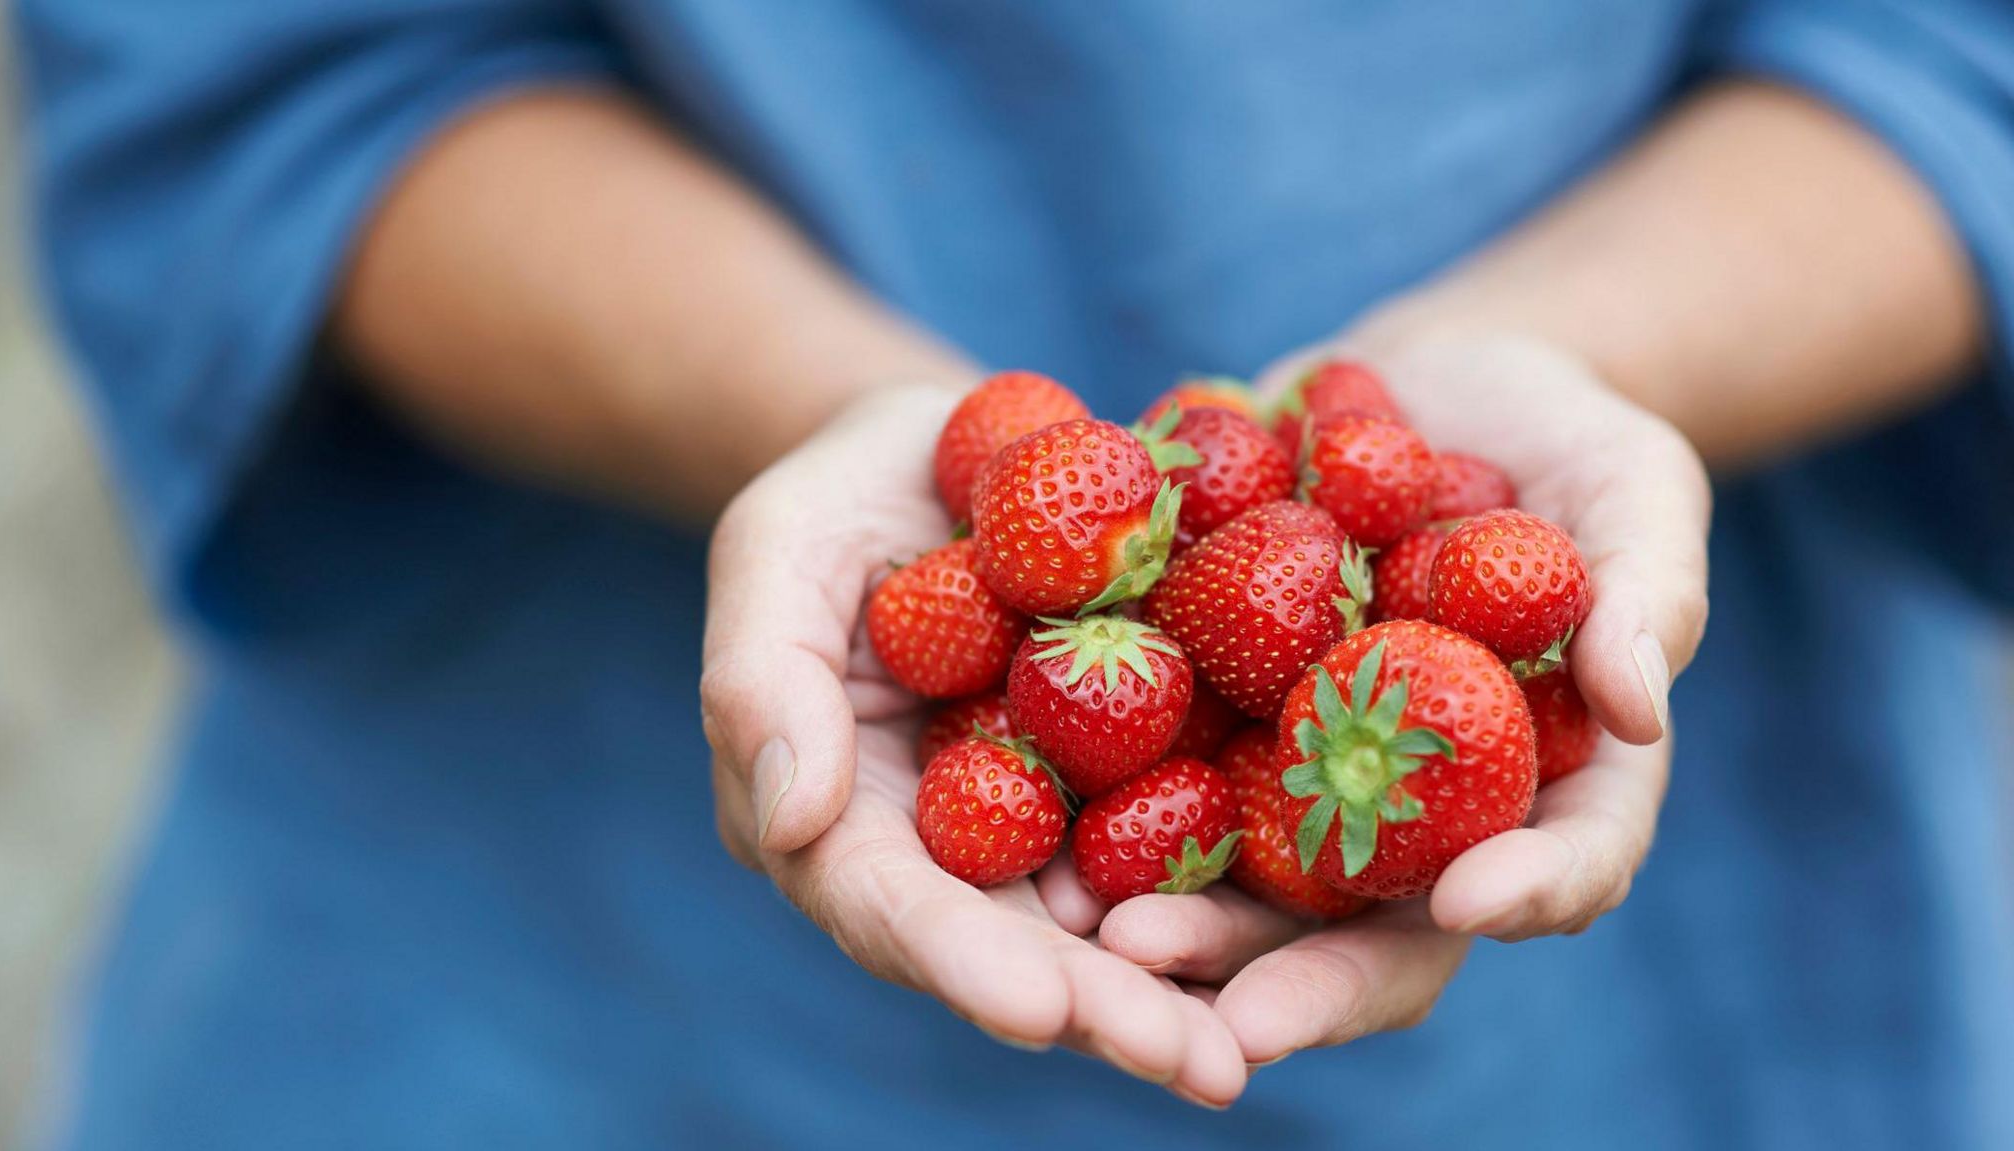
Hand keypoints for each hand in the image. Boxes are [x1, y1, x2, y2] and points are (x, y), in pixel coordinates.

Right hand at [700, 385, 1249, 1106]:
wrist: (952, 450)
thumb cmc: (838, 498)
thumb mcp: (775, 554)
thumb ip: (761, 680)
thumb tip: (787, 821)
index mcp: (848, 821)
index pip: (894, 907)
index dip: (964, 960)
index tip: (1038, 1007)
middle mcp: (958, 849)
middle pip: (1025, 947)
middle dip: (1104, 1012)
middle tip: (1197, 1067)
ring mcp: (1057, 820)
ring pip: (1120, 922)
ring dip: (1189, 987)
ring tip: (1258, 1045)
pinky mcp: (1143, 772)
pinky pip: (1195, 834)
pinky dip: (1246, 886)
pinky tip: (1327, 927)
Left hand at [1099, 330, 1710, 1064]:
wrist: (1423, 383)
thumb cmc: (1567, 437)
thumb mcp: (1635, 488)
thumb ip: (1651, 592)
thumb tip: (1640, 709)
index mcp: (1540, 781)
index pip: (1558, 864)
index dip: (1527, 893)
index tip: (1471, 902)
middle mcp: (1415, 807)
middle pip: (1374, 920)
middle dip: (1304, 973)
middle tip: (1232, 1016)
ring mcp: (1306, 768)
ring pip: (1250, 879)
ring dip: (1186, 924)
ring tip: (1109, 938)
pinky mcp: (1214, 710)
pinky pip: (1158, 774)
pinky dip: (1102, 807)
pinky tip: (1033, 820)